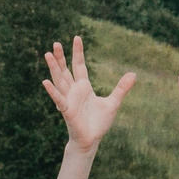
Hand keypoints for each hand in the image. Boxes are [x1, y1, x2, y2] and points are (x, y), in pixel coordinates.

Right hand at [39, 37, 134, 152]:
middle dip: (61, 57)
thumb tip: (133, 74)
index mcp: (84, 87)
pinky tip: (45, 81)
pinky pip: (58, 98)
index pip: (79, 66)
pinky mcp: (67, 110)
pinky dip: (52, 90)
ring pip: (59, 80)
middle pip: (65, 70)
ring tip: (47, 54)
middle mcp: (74, 91)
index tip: (77, 38)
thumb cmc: (99, 123)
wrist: (92, 140)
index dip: (78, 53)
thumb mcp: (113, 102)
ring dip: (53, 68)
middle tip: (56, 43)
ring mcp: (69, 99)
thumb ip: (121, 88)